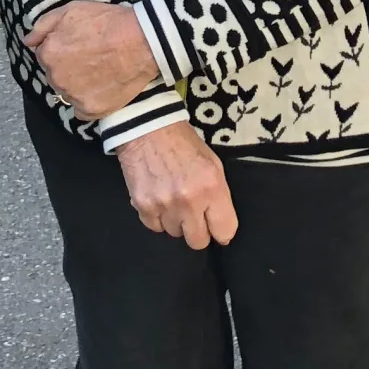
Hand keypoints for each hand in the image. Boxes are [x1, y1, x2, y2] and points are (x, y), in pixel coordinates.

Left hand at [25, 0, 157, 120]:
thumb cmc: (106, 22)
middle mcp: (56, 78)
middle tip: (90, 56)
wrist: (140, 41)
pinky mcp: (90, 111)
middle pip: (55, 75)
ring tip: (99, 70)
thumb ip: (43, 25)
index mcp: (48, 54)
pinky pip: (82, 110)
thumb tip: (27, 41)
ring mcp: (72, 97)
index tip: (79, 44)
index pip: (45, 55)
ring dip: (77, 85)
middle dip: (68, 67)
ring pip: (68, 93)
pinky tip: (102, 87)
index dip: (62, 48)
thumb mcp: (71, 10)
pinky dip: (89, 102)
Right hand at [118, 122, 237, 248]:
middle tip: (192, 212)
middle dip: (197, 230)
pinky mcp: (143, 207)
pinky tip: (157, 197)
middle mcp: (189, 201)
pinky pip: (155, 227)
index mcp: (211, 187)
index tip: (215, 225)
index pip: (225, 231)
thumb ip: (218, 196)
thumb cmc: (183, 143)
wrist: (147, 127)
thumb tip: (221, 229)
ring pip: (175, 234)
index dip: (221, 230)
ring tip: (171, 197)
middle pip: (198, 241)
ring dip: (175, 220)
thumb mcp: (212, 163)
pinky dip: (157, 216)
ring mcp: (164, 206)